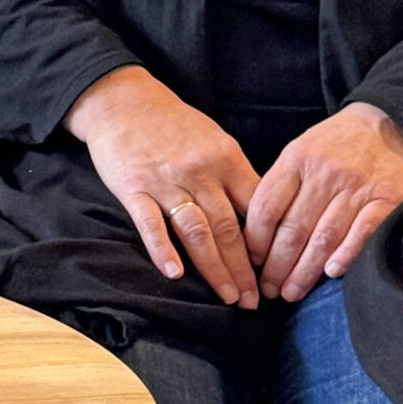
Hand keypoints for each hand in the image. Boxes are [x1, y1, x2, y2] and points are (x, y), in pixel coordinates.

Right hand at [64, 65, 260, 305]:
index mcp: (226, 159)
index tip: (277, 271)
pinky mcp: (134, 188)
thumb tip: (262, 214)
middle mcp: (200, 172)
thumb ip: (236, 176)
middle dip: (245, 270)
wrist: (125, 101)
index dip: (269, 243)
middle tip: (255, 301)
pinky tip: (174, 273)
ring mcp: (166, 182)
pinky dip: (163, 250)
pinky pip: (151, 224)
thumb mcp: (215, 141)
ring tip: (228, 297)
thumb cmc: (174, 124)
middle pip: (229, 228)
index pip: (256, 208)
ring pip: (196, 231)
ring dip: (214, 268)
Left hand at [244, 103, 402, 302]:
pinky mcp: (388, 197)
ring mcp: (357, 186)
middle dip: (277, 266)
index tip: (251, 263)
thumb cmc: (339, 142)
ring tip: (291, 292)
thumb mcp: (302, 149)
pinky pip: (363, 232)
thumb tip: (257, 231)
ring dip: (305, 271)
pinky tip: (331, 272)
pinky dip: (346, 254)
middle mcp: (325, 173)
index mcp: (297, 159)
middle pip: (293, 229)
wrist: (393, 120)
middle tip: (268, 290)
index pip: (267, 208)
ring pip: (324, 237)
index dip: (255, 242)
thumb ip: (282, 183)